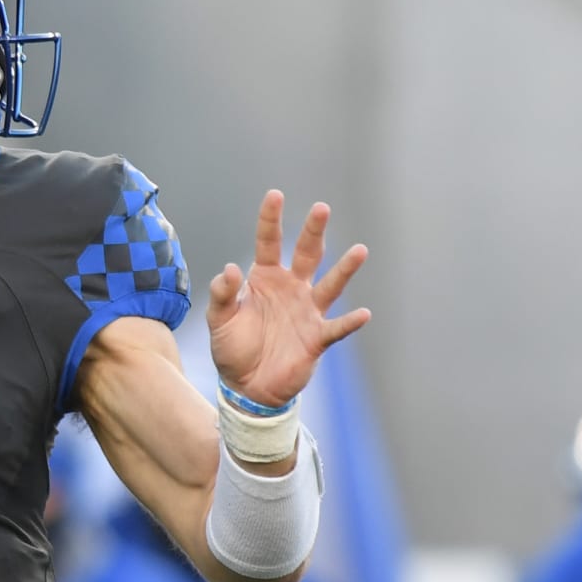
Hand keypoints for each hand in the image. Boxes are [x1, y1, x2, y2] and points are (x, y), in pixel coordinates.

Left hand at [207, 191, 369, 406]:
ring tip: (360, 250)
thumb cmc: (232, 348)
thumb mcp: (219, 319)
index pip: (268, 243)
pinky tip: (363, 314)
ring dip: (344, 269)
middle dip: (313, 232)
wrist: (246, 386)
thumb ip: (222, 293)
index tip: (275, 195)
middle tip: (321, 208)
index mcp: (264, 279)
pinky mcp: (317, 338)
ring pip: (330, 285)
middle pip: (306, 254)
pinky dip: (350, 322)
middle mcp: (290, 289)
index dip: (270, 220)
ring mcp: (307, 312)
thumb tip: (230, 268)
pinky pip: (336, 328)